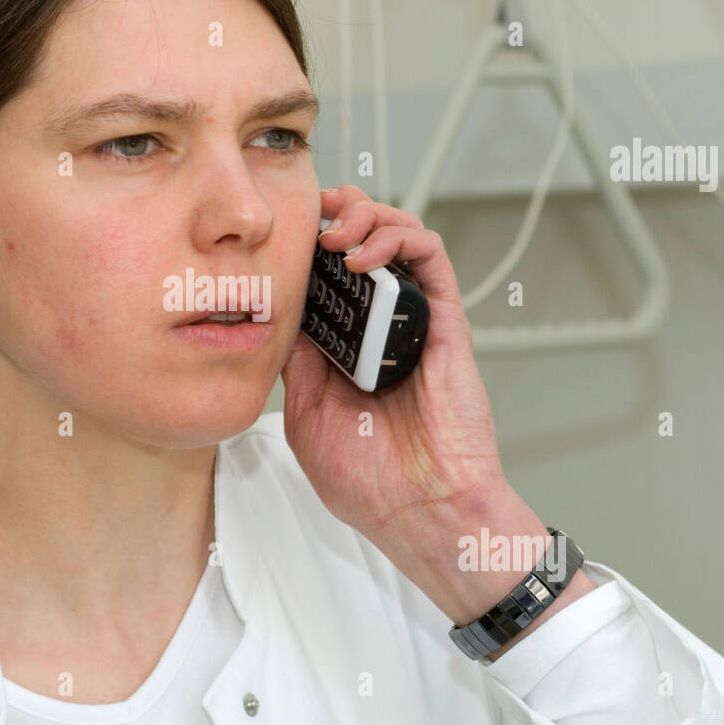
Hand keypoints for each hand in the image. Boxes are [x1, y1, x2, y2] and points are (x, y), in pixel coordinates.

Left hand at [280, 186, 569, 630]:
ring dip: (367, 216)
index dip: (305, 245)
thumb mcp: (305, 417)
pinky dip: (399, 237)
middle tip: (314, 213)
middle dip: (338, 213)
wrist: (421, 511)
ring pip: (399, 237)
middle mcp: (379, 328)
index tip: (279, 230)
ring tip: (336, 232)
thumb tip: (278, 314)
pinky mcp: (445, 322)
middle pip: (363, 244)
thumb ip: (294, 364)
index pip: (326, 277)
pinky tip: (363, 255)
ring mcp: (413, 321)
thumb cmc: (370, 482)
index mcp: (345, 349)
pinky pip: (431, 259)